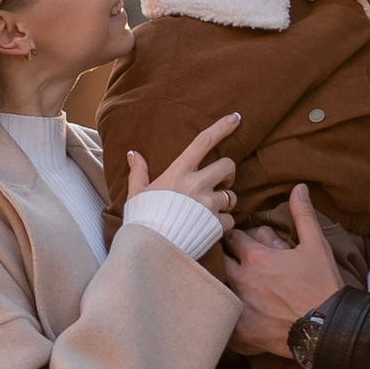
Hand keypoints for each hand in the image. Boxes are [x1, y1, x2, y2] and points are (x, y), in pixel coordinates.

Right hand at [124, 109, 241, 232]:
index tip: (236, 118)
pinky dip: (223, 224)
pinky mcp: (216, 224)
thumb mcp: (136, 194)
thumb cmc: (141, 221)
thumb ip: (138, 173)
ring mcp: (208, 204)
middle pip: (227, 166)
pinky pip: (230, 220)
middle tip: (222, 182)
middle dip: (228, 173)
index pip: (203, 142)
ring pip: (232, 196)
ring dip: (226, 202)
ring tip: (211, 211)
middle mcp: (196, 184)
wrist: (149, 250)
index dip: (221, 127)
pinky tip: (209, 229)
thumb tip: (133, 154)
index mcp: (178, 173)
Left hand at [227, 183, 344, 353]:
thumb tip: (298, 187)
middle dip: (224, 257)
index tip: (242, 241)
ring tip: (232, 284)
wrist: (328, 328)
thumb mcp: (316, 246)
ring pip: (216, 286)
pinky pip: (222, 315)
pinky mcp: (239, 329)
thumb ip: (303, 215)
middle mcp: (241, 279)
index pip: (232, 236)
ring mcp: (238, 305)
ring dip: (222, 282)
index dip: (237, 237)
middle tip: (235, 262)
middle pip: (217, 259)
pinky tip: (233, 310)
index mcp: (256, 256)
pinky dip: (226, 311)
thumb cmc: (323, 285)